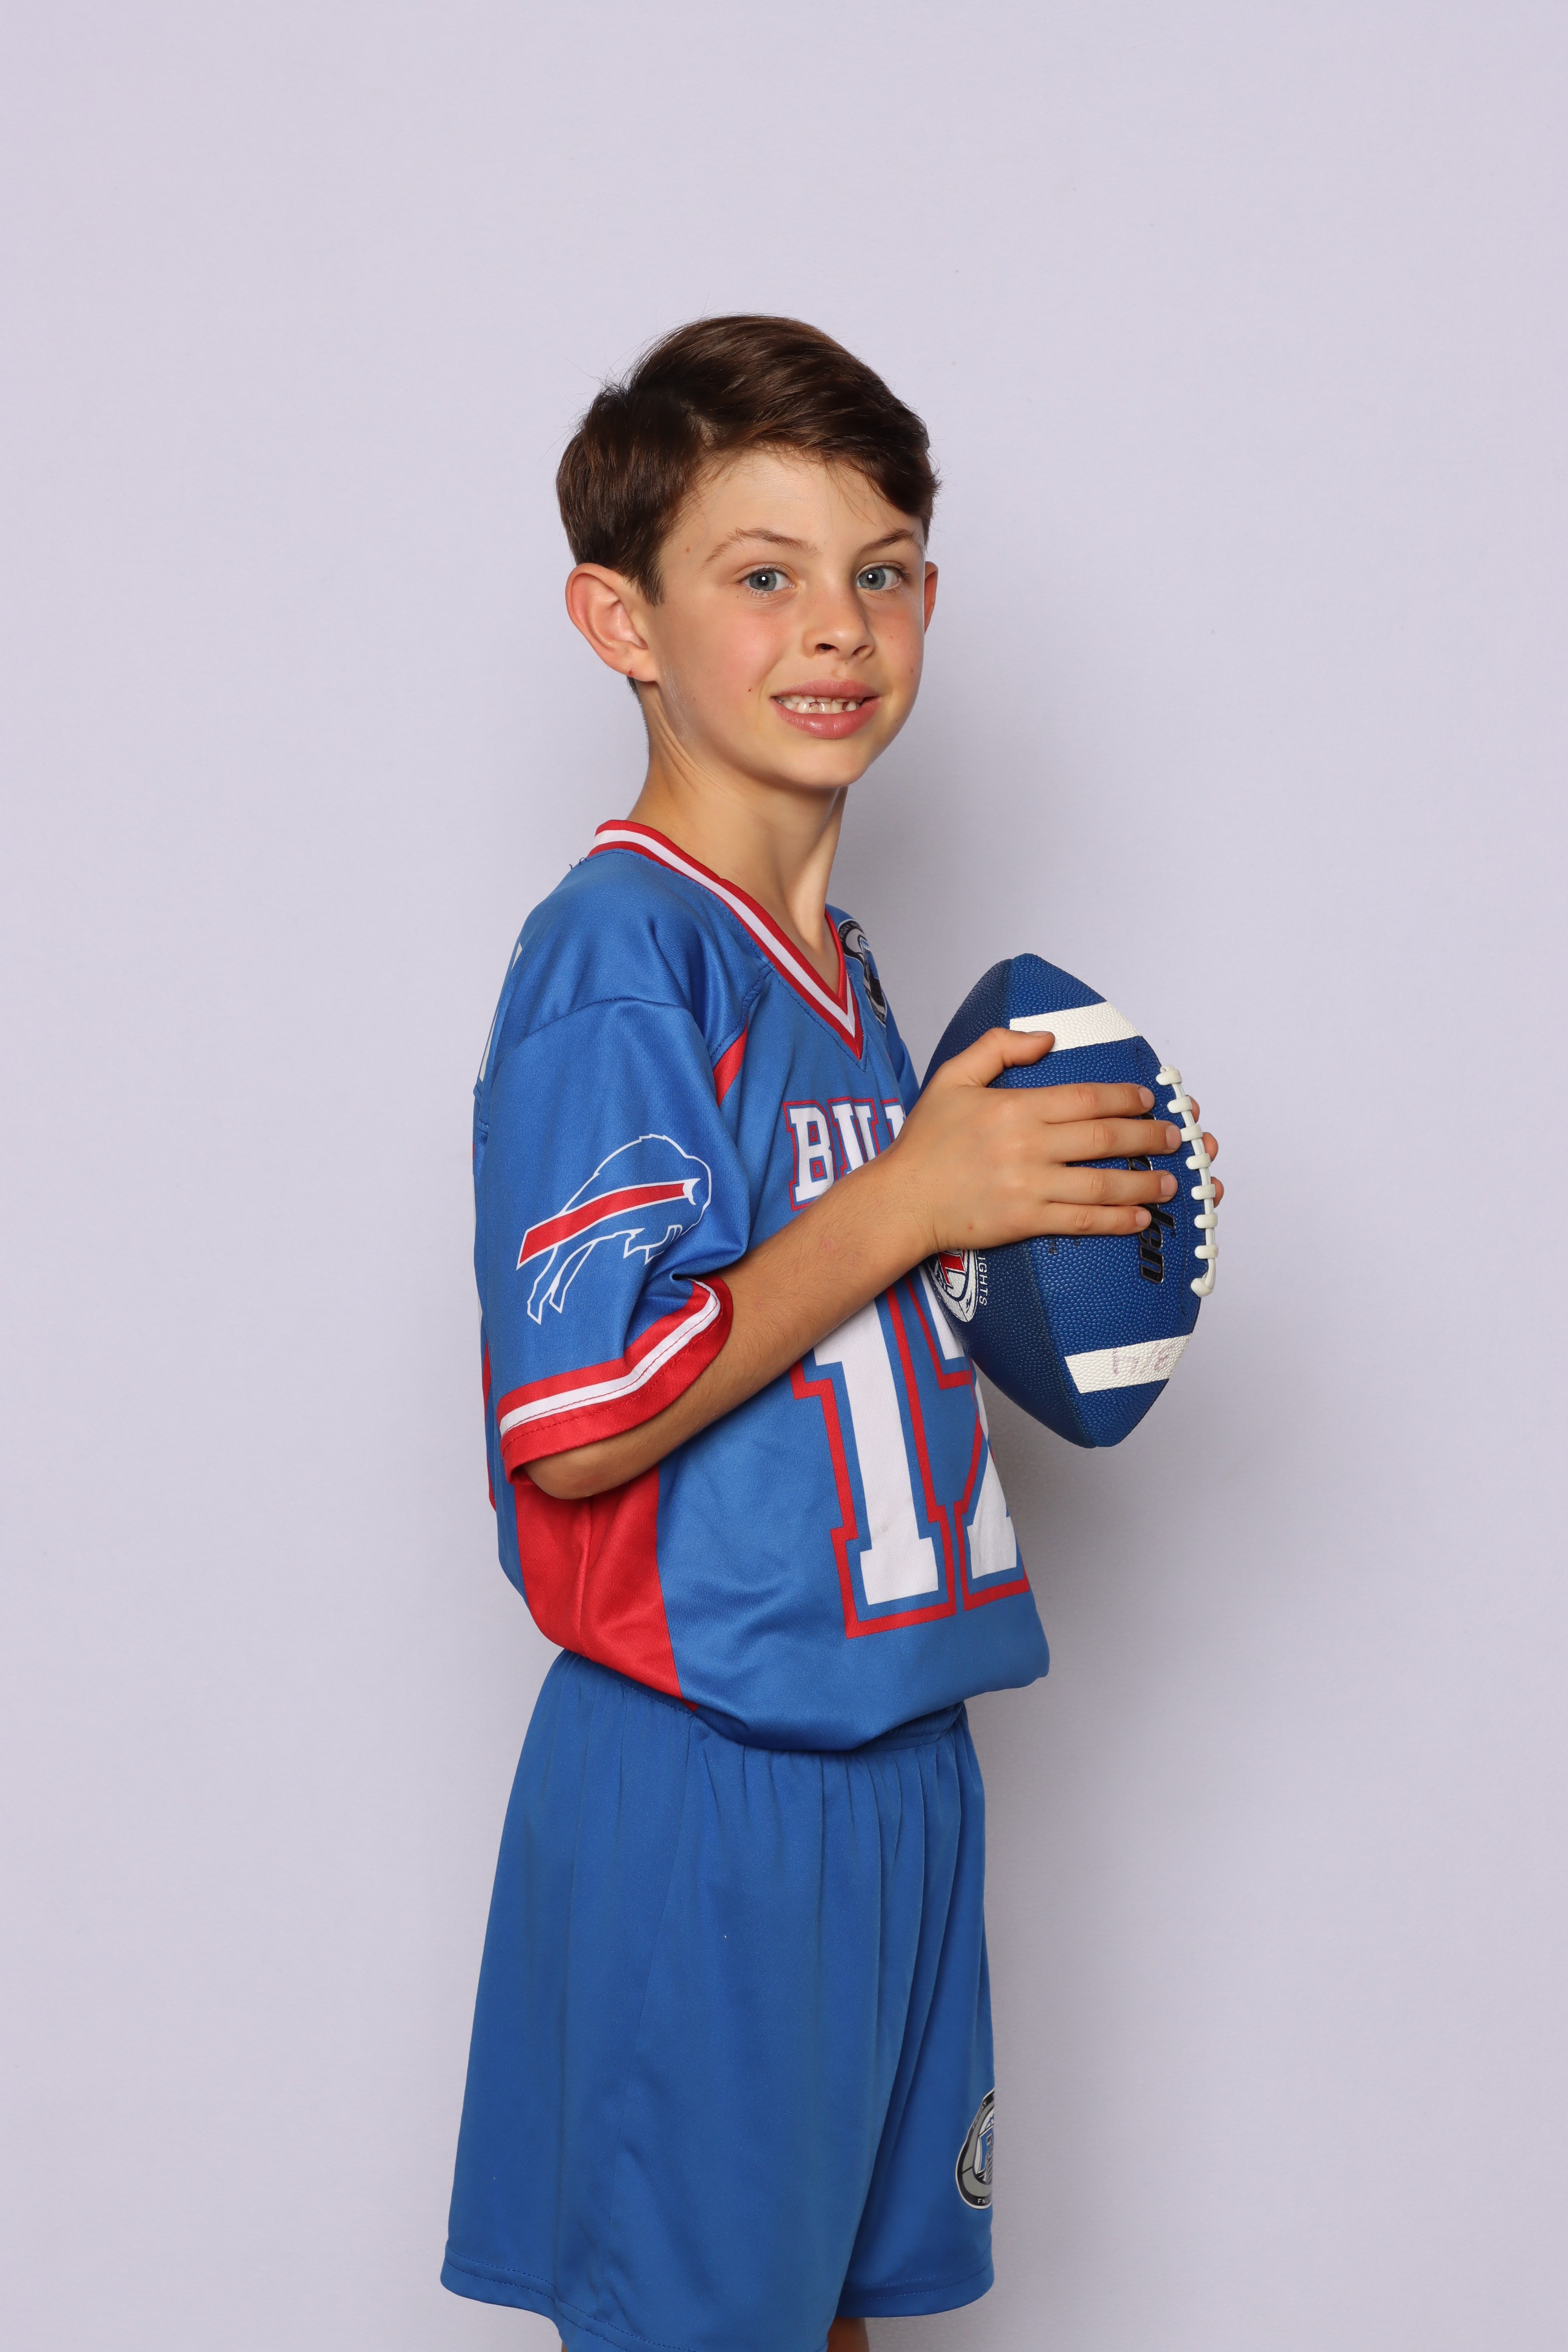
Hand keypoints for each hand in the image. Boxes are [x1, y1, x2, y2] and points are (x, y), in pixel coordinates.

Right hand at [883, 1028, 1220, 1255]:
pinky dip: (1116, 1220)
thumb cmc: (925, 1142)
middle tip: (1174, 1137)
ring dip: (1145, 1182)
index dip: (1125, 1098)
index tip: (1147, 1100)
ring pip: (1102, 1183)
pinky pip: (1082, 1221)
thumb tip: (1046, 1039)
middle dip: (1149, 1137)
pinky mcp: (1026, 1220)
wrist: (901, 1199)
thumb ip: (998, 1048)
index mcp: (1015, 1107)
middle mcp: (1028, 1145)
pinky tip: (1140, 1218)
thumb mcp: (952, 1076)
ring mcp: (1029, 1186)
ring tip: (1171, 1181)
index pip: (1086, 1098)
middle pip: (1105, 1138)